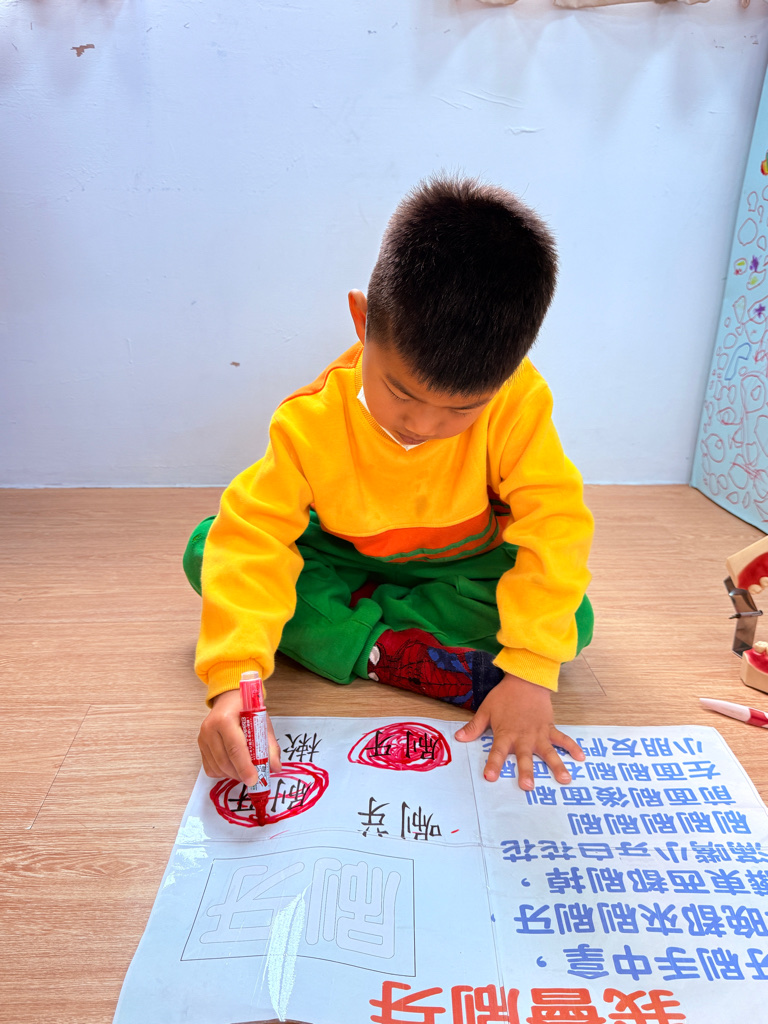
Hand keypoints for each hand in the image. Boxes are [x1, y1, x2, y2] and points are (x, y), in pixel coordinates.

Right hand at [198, 688, 281, 784]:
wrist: (229, 699)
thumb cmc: (246, 709)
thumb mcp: (262, 722)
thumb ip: (270, 745)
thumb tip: (275, 767)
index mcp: (225, 719)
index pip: (235, 748)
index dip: (244, 767)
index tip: (254, 780)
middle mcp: (210, 728)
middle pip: (224, 761)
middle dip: (240, 774)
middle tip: (254, 779)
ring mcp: (202, 738)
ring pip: (217, 767)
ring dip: (232, 775)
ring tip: (245, 771)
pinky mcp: (200, 745)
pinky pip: (210, 768)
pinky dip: (223, 773)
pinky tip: (233, 767)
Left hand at [454, 673, 583, 789]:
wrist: (525, 679)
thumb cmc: (504, 696)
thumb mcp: (486, 710)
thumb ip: (474, 727)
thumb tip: (458, 738)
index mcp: (505, 733)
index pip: (497, 752)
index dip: (493, 764)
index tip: (490, 777)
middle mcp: (523, 736)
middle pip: (524, 756)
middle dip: (526, 771)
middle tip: (528, 786)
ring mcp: (538, 733)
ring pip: (548, 752)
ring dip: (556, 765)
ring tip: (564, 779)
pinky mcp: (549, 728)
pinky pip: (562, 739)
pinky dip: (572, 747)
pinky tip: (581, 758)